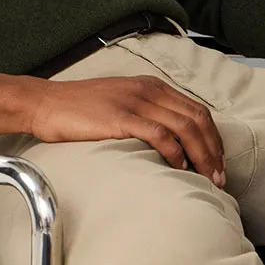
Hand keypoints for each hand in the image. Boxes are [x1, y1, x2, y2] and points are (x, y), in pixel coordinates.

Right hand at [26, 75, 226, 187]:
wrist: (45, 103)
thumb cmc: (78, 108)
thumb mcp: (119, 101)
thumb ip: (145, 112)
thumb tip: (170, 141)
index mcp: (150, 85)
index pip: (196, 109)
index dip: (213, 138)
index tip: (218, 163)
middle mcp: (147, 90)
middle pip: (197, 118)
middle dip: (214, 150)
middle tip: (219, 177)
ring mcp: (134, 102)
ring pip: (185, 127)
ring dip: (202, 156)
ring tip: (206, 179)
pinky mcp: (120, 118)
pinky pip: (159, 134)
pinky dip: (175, 152)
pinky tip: (179, 168)